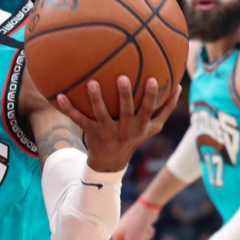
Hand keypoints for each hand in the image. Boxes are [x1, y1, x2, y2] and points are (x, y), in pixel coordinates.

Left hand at [56, 77, 181, 171]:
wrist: (111, 161)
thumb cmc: (134, 136)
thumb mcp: (152, 128)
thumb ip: (166, 109)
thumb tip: (179, 86)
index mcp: (141, 126)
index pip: (150, 110)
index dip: (152, 97)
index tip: (153, 80)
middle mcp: (125, 129)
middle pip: (126, 111)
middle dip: (125, 95)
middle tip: (122, 77)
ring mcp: (107, 131)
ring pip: (101, 114)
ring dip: (96, 99)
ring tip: (91, 83)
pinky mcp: (91, 132)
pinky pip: (79, 119)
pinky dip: (68, 108)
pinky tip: (59, 96)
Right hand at [112, 202, 157, 239]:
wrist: (148, 207)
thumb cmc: (138, 225)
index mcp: (116, 235)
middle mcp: (120, 231)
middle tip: (142, 236)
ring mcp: (129, 227)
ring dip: (145, 237)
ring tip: (146, 229)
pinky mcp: (137, 224)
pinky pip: (142, 233)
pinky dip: (147, 231)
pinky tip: (149, 225)